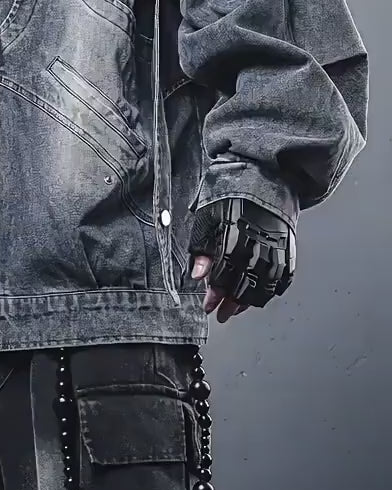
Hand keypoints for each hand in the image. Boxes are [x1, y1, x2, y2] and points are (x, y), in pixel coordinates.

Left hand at [188, 197, 295, 323]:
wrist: (264, 176)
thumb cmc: (232, 193)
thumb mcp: (207, 215)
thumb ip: (201, 247)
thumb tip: (198, 274)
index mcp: (235, 239)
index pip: (223, 278)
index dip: (215, 295)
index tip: (208, 305)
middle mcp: (258, 248)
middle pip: (244, 287)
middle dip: (230, 304)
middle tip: (222, 313)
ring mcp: (277, 250)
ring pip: (264, 287)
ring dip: (249, 301)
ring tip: (238, 307)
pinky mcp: (290, 249)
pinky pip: (282, 279)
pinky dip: (270, 290)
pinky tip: (260, 294)